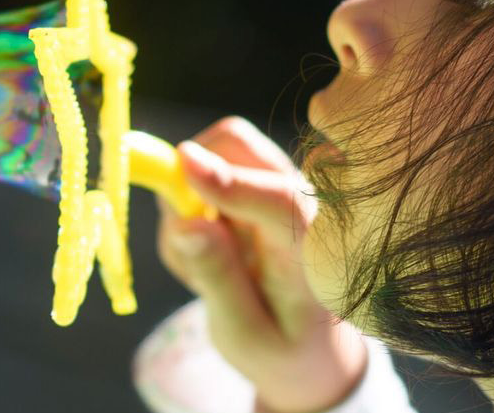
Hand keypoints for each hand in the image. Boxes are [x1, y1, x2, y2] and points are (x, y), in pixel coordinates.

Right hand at [156, 117, 368, 412]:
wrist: (312, 346)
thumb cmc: (282, 346)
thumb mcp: (245, 334)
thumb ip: (218, 280)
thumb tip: (185, 224)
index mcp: (312, 251)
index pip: (280, 202)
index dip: (230, 181)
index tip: (186, 163)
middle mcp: (303, 202)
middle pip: (239, 146)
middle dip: (190, 176)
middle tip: (181, 241)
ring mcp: (282, 184)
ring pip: (216, 152)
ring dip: (188, 196)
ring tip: (203, 263)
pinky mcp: (261, 181)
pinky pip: (209, 168)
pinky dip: (192, 201)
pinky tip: (211, 250)